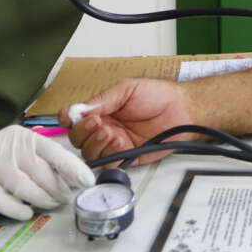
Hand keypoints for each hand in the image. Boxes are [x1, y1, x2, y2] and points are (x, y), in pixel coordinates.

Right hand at [0, 125, 93, 219]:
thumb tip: (73, 178)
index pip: (54, 151)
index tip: (87, 181)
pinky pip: (4, 202)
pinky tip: (26, 212)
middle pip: (42, 174)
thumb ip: (43, 160)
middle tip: (65, 198)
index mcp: (23, 137)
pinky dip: (18, 210)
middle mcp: (8, 147)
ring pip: (26, 189)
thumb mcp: (20, 150)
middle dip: (58, 189)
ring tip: (49, 204)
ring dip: (42, 200)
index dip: (72, 168)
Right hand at [61, 79, 199, 165]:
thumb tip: (77, 110)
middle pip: (79, 139)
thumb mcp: (126, 89)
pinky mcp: (127, 157)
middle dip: (83, 132)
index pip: (75, 119)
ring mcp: (115, 144)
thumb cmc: (158, 95)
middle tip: (98, 123)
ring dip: (95, 143)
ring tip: (110, 131)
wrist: (183, 110)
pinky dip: (109, 153)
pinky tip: (119, 142)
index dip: (68, 119)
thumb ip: (102, 100)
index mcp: (102, 110)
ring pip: (90, 152)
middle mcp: (106, 128)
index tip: (70, 117)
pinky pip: (109, 162)